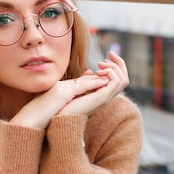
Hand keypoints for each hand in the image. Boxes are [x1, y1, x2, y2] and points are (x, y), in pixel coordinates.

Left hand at [10, 51, 128, 128]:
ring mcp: (104, 97)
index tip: (103, 59)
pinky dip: (111, 72)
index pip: (116, 80)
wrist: (50, 117)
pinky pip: (117, 81)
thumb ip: (83, 81)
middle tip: (107, 56)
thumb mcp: (72, 88)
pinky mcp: (102, 97)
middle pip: (123, 79)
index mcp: (98, 94)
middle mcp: (104, 97)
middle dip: (119, 64)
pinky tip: (99, 69)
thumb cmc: (56, 106)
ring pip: (123, 79)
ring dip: (115, 67)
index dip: (114, 67)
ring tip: (101, 64)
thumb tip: (89, 71)